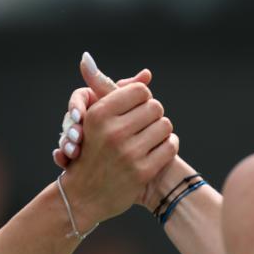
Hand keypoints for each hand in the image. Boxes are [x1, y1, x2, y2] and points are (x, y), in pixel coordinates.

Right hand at [58, 53, 177, 227]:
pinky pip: (170, 147)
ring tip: (149, 138)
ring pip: (166, 126)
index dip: (141, 100)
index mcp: (98, 114)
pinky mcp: (142, 172)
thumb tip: (91, 58)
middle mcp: (112, 132)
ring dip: (161, 132)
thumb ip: (102, 86)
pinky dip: (167, 147)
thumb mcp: (92, 118)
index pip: (140, 91)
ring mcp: (128, 153)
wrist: (83, 196)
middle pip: (155, 107)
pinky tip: (155, 152)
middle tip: (143, 126)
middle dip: (152, 116)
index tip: (135, 110)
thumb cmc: (91, 150)